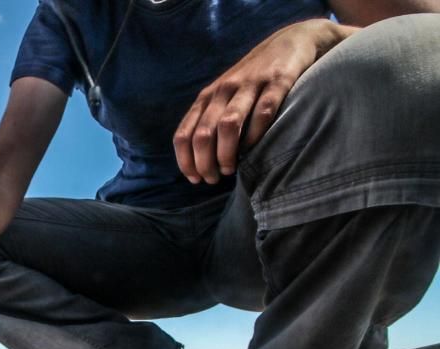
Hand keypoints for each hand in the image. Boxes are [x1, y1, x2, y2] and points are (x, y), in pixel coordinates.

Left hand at [173, 19, 352, 184]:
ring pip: (228, 125)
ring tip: (231, 169)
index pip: (185, 134)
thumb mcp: (224, 97)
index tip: (195, 179)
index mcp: (207, 98)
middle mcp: (223, 91)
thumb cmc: (253, 80)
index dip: (186, 161)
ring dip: (226, 153)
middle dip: (205, 163)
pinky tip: (255, 149)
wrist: (289, 42)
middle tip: (214, 178)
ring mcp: (249, 86)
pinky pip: (263, 113)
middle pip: (203, 134)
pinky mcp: (276, 82)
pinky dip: (256, 136)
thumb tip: (200, 162)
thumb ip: (211, 121)